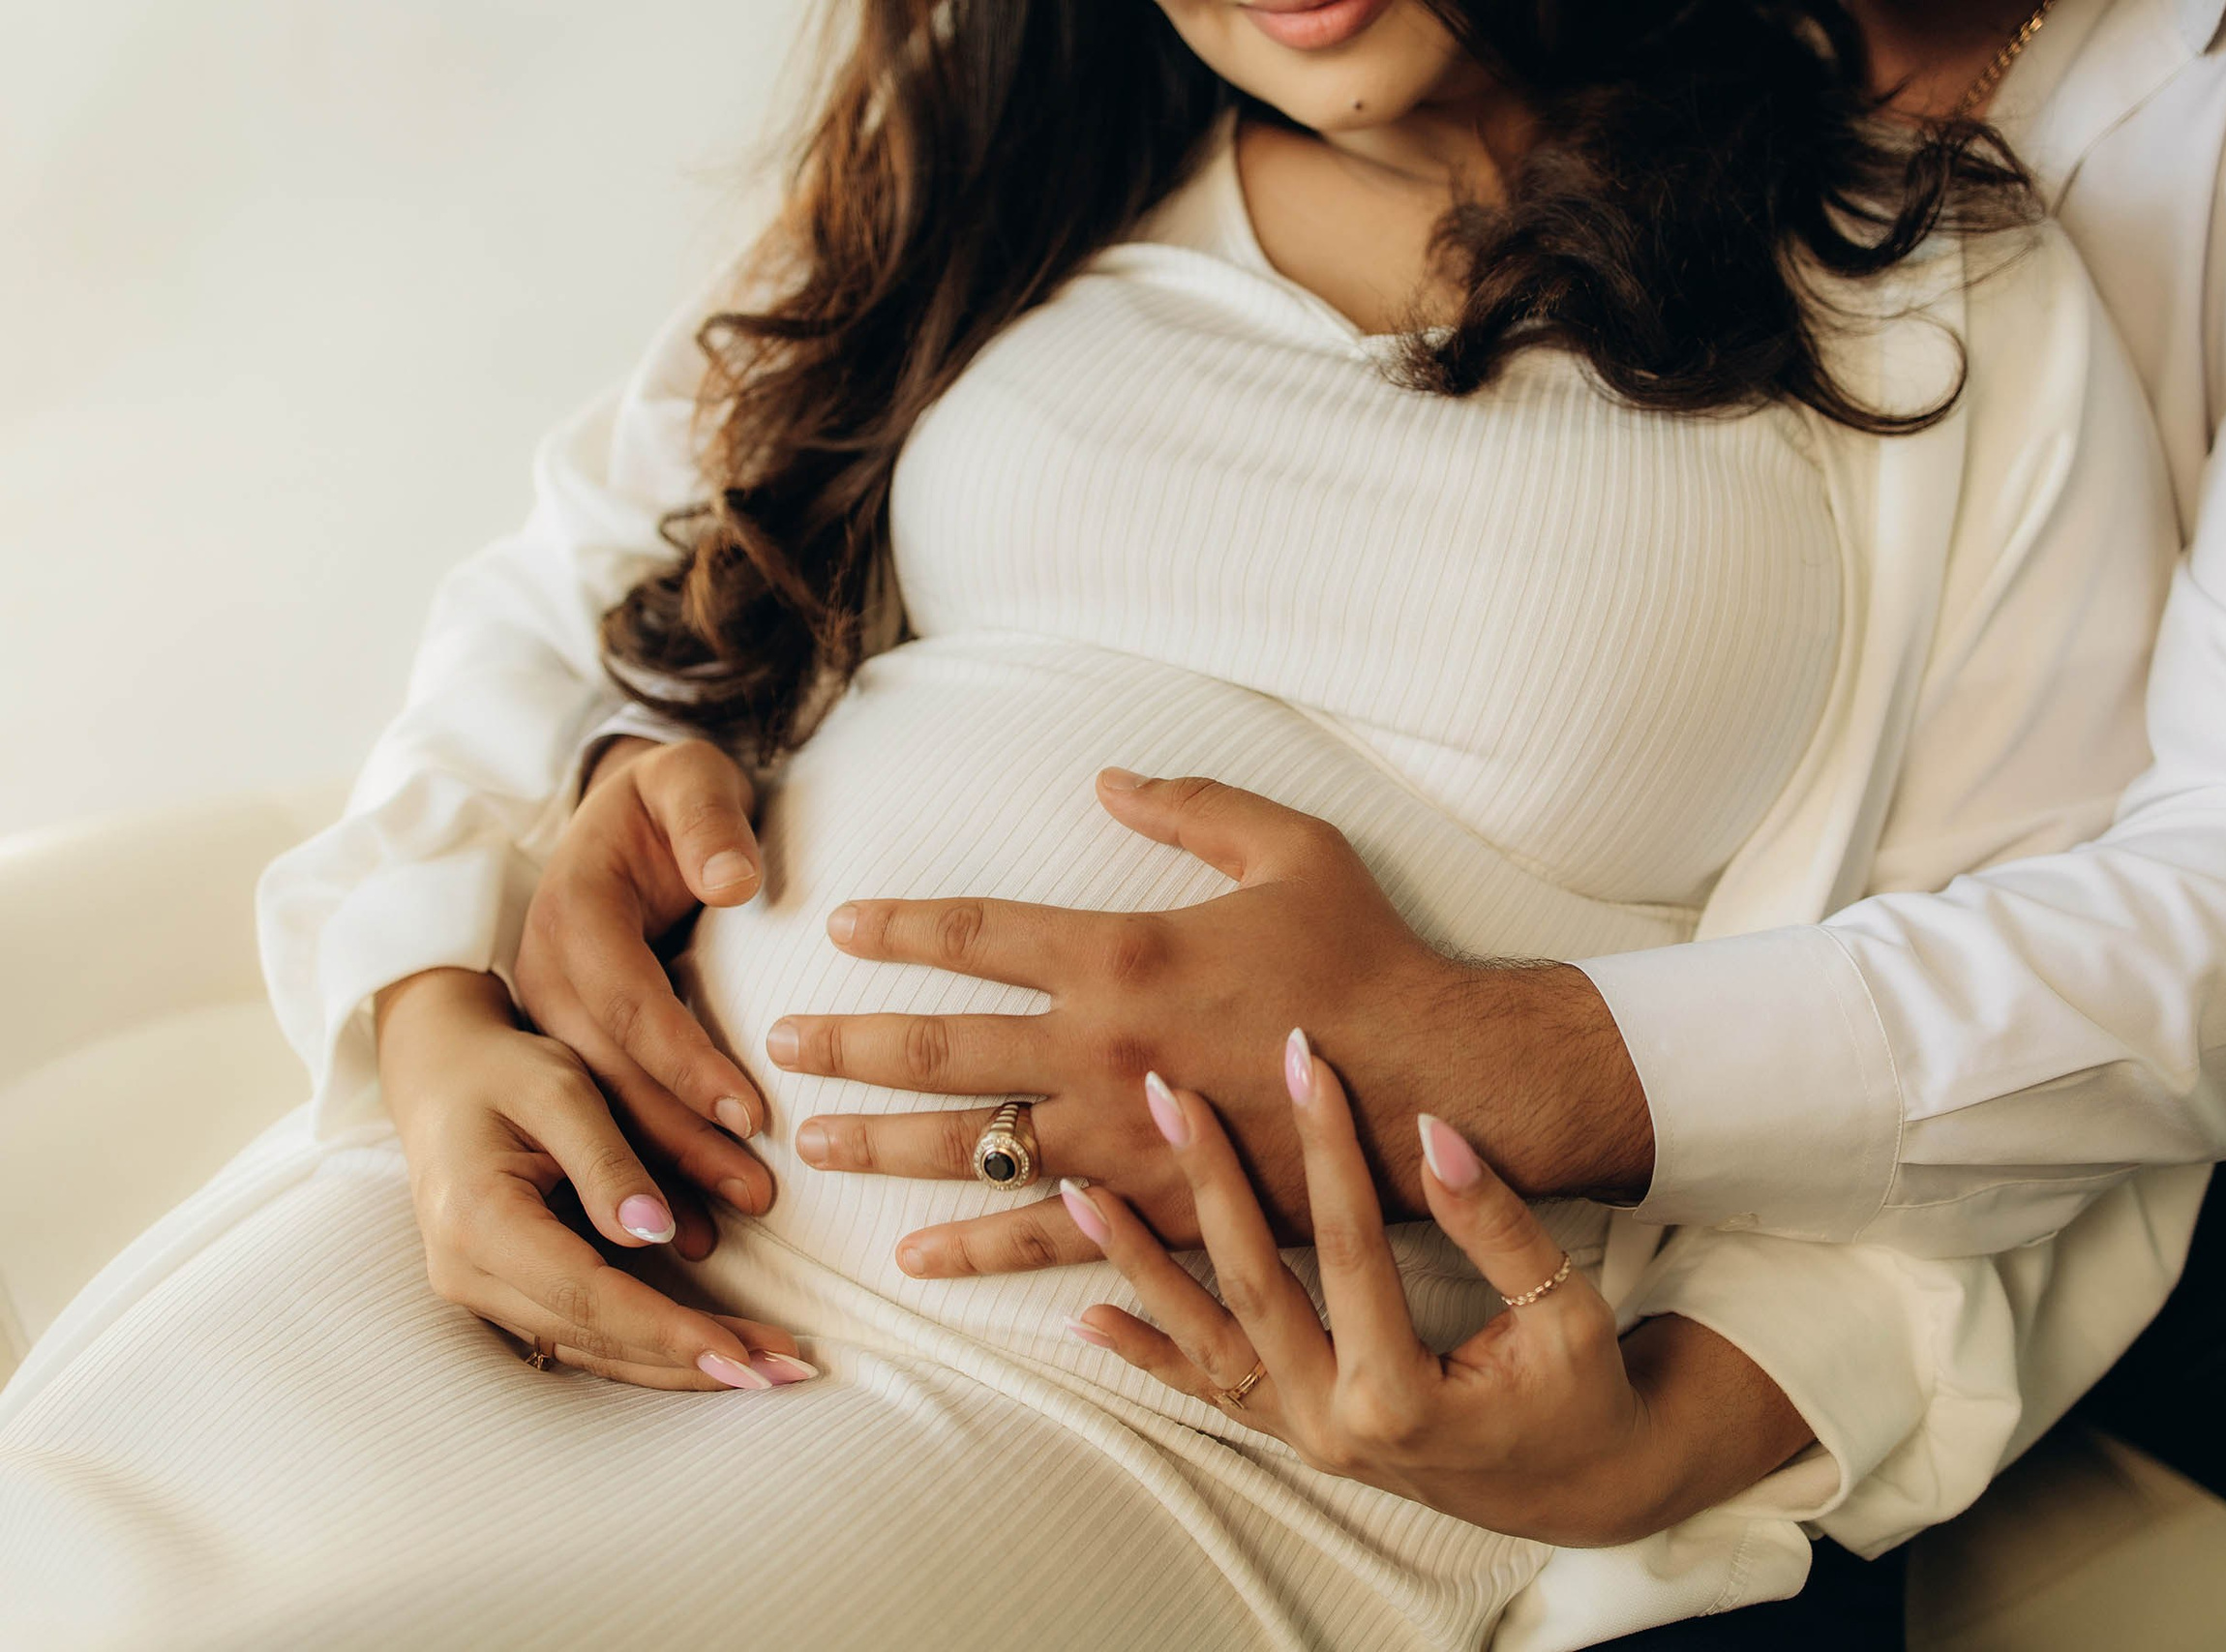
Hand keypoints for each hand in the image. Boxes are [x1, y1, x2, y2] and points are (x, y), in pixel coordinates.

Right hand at [377, 967, 814, 1390]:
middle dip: (692, 1359)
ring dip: (679, 1366)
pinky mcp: (507, 1295)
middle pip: (595, 1336)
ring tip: (767, 1371)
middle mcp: (469, 1274)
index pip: (586, 1294)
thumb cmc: (502, 1071)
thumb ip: (606, 1160)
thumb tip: (653, 1231)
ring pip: (592, 1349)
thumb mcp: (559, 1088)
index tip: (742, 1352)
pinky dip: (649, 1348)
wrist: (441, 1076)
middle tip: (785, 1371)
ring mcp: (482, 1292)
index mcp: (478, 1221)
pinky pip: (583, 1335)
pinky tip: (713, 1355)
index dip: (667, 1328)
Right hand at [513, 735, 775, 1228]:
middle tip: (756, 1194)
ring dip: (657, 1178)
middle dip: (679, 1143)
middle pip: (607, 1075)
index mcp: (573, 912)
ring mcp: (541, 1018)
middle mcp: (543, 974)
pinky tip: (685, 1231)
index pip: (628, 1001)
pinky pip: (594, 1119)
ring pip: (594, 1113)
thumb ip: (709, 820)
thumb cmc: (670, 801)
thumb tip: (734, 881)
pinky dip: (635, 1178)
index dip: (688, 1061)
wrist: (620, 814)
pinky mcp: (558, 1049)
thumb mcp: (688, 779)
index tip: (751, 1113)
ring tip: (726, 1235)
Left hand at [778, 769, 1653, 1277]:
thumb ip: (1191, 806)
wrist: (1437, 1080)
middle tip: (777, 1045)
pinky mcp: (1155, 1205)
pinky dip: (972, 1249)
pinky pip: (1044, 1235)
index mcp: (1123, 951)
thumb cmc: (1367, 959)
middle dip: (848, 1044)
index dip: (901, 927)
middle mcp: (1100, 1046)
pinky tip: (913, 1257)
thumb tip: (1106, 780)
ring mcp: (1120, 1136)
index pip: (977, 933)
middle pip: (939, 1046)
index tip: (842, 927)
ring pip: (970, 1143)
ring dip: (881, 1143)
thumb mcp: (1291, 847)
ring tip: (811, 1141)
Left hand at [1061, 1032, 1810, 1546]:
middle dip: (1207, 1180)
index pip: (1349, 1248)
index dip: (1328, 1148)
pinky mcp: (1296, 1436)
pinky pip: (1211, 1391)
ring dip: (1139, 1265)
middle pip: (1252, 1284)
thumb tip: (1435, 1132)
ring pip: (1206, 1342)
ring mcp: (1305, 1438)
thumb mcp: (1566, 1310)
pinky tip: (1089, 1318)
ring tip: (1077, 1193)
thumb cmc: (1583, 1393)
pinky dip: (1148, 1353)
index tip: (1305, 1060)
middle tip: (1170, 1093)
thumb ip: (1496, 1226)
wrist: (1583, 1484)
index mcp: (1401, 1397)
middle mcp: (1334, 1426)